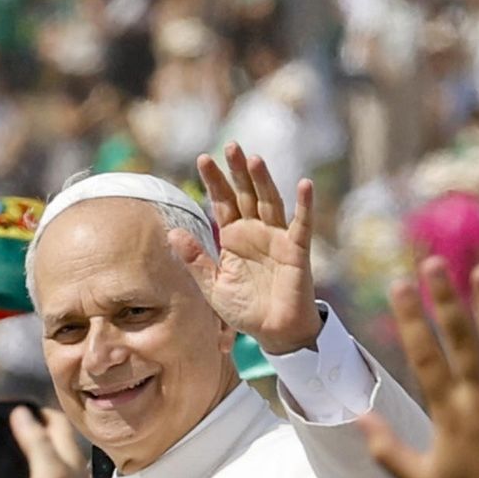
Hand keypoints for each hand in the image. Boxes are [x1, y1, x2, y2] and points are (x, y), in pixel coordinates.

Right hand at [12, 407, 102, 477]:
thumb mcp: (48, 475)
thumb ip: (37, 443)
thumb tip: (22, 411)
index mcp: (71, 459)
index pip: (57, 424)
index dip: (39, 411)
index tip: (15, 408)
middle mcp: (74, 473)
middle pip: (55, 444)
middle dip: (33, 432)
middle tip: (5, 429)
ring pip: (51, 467)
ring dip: (32, 458)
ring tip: (6, 456)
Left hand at [182, 144, 321, 354]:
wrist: (273, 332)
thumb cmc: (245, 308)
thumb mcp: (213, 286)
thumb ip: (196, 260)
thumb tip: (173, 233)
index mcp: (234, 237)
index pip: (222, 202)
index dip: (214, 181)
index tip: (203, 158)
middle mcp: (255, 231)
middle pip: (246, 194)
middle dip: (237, 171)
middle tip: (230, 145)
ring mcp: (277, 238)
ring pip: (269, 202)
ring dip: (263, 180)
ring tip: (254, 158)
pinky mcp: (296, 250)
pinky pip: (302, 224)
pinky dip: (305, 205)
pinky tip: (305, 184)